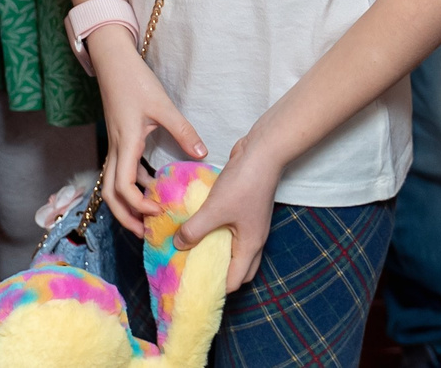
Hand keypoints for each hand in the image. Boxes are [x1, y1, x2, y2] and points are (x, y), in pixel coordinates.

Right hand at [86, 26, 205, 231]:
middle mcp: (116, 149)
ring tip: (147, 218)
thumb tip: (202, 154)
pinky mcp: (118, 140)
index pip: (123, 187)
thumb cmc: (135, 81)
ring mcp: (114, 146)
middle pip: (110, 195)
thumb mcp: (162, 106)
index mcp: (126, 144)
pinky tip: (151, 188)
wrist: (113, 62)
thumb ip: (182, 130)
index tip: (158, 211)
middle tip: (146, 232)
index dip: (138, 205)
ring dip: (126, 205)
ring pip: (111, 186)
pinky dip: (131, 187)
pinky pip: (119, 172)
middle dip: (125, 217)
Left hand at [173, 134, 278, 290]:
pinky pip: (230, 229)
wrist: (262, 153)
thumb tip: (178, 245)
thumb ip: (195, 229)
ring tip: (192, 248)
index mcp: (251, 247)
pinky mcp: (245, 209)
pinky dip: (217, 232)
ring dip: (216, 251)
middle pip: (238, 268)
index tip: (194, 288)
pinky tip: (199, 224)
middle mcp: (254, 239)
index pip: (235, 281)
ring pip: (233, 247)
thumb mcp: (214, 210)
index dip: (216, 288)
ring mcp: (251, 224)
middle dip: (218, 274)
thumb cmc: (243, 185)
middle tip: (193, 270)